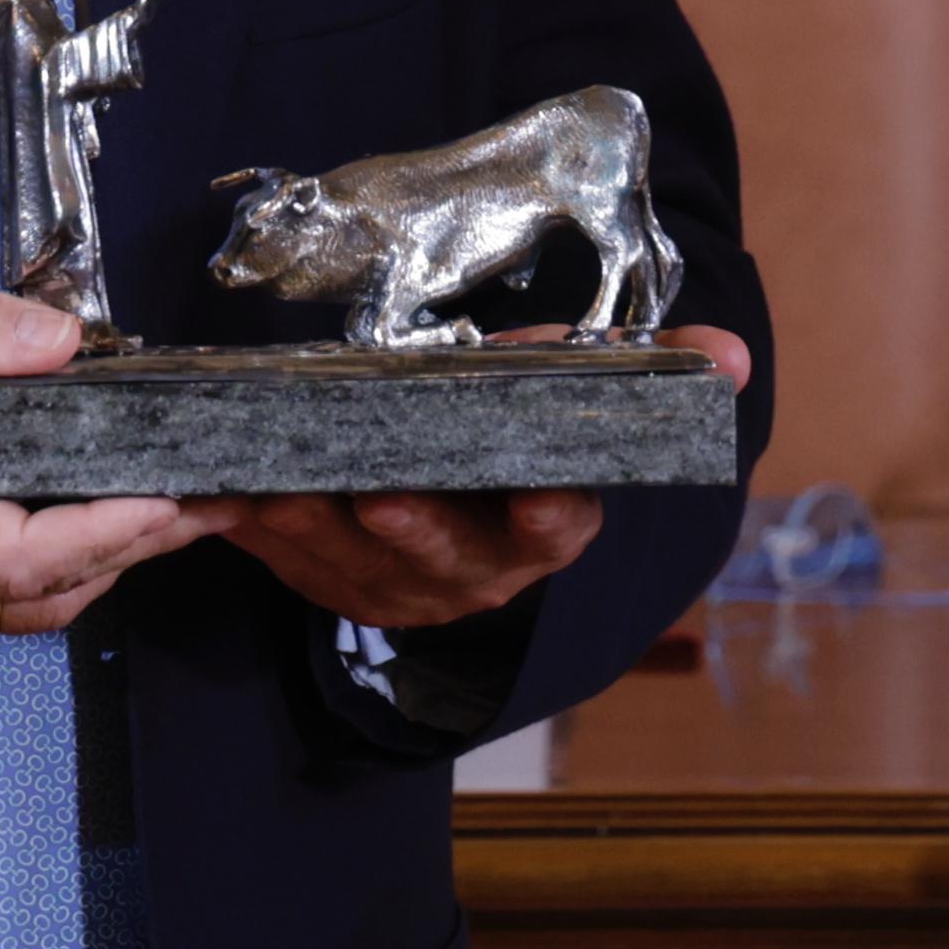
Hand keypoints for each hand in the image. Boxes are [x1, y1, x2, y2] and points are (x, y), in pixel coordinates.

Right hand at [0, 288, 213, 646]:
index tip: (177, 499)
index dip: (110, 532)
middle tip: (219, 503)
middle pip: (45, 593)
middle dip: (139, 546)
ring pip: (28, 610)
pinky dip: (60, 572)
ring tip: (177, 513)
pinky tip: (99, 528)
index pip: (25, 555)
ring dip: (106, 564)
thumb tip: (66, 341)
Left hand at [202, 326, 756, 632]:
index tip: (536, 490)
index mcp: (545, 526)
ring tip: (276, 479)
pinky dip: (250, 526)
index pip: (558, 526)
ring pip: (352, 562)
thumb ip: (654, 372)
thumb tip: (732, 359)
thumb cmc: (513, 434)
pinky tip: (216, 489)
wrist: (453, 504)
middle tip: (377, 491)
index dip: (546, 512)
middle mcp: (479, 572)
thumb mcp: (574, 395)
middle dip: (410, 527)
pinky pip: (283, 563)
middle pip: (445, 555)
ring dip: (310, 524)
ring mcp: (401, 590)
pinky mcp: (330, 588)